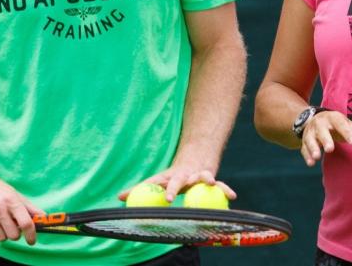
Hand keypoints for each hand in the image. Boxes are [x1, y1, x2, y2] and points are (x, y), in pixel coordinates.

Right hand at [0, 168, 43, 244]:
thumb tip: (43, 217)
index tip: (32, 240)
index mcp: (11, 200)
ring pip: (0, 238)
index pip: (26, 223)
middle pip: (13, 235)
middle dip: (15, 234)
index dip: (32, 235)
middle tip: (12, 227)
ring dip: (2, 235)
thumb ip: (29, 207)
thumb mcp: (13, 193)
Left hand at [117, 163, 235, 203]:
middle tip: (170, 197)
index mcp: (170, 176)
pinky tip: (232, 196)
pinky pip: (220, 185)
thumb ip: (139, 189)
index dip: (154, 190)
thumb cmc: (174, 173)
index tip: (156, 198)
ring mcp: (197, 175)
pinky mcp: (210, 178)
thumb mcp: (159, 180)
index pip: (159, 183)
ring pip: (202, 177)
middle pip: (178, 181)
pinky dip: (225, 190)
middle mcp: (183, 175)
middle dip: (174, 188)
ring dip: (206, 180)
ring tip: (211, 182)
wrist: (196, 153)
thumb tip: (119, 197)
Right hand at [300, 110, 351, 166]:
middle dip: (326, 139)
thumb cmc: (337, 124)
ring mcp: (311, 132)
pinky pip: (304, 148)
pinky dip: (306, 156)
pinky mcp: (305, 141)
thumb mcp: (348, 126)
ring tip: (317, 157)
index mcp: (334, 118)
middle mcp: (320, 123)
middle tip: (330, 149)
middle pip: (322, 130)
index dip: (347, 133)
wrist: (315, 118)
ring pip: (310, 139)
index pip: (341, 125)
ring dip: (313, 148)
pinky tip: (311, 163)